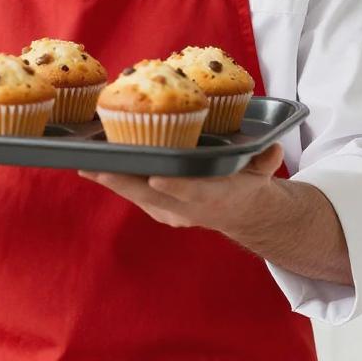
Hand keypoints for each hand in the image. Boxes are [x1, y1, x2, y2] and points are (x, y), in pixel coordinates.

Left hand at [77, 142, 282, 237]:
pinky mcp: (159, 208)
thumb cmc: (248, 183)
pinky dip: (115, 181)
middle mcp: (189, 208)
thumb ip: (266, 159)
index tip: (155, 176)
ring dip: (111, 181)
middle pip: (153, 196)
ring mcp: (172, 211)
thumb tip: (276, 146)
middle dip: (124, 182)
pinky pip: (134, 194)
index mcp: (216, 198)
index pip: (194, 192)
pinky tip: (93, 168)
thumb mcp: (262, 172)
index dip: (174, 186)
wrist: (244, 215)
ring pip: (137, 195)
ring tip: (85, 166)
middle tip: (97, 169)